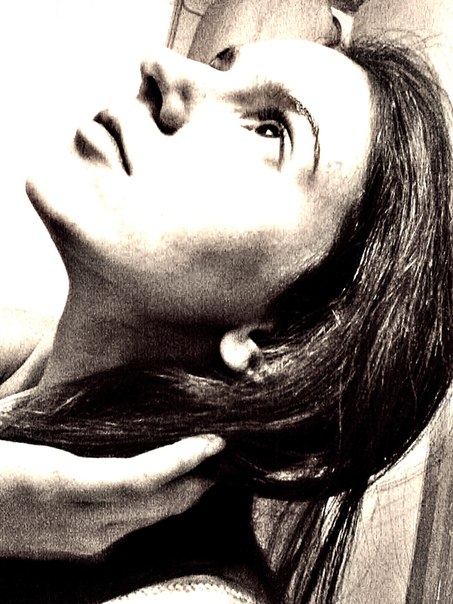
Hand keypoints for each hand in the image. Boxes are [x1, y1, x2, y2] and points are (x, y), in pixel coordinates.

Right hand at [0, 435, 223, 558]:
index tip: (215, 440)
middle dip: (198, 479)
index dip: (183, 461)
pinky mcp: (78, 547)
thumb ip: (56, 413)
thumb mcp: (20, 431)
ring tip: (206, 462)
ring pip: (151, 519)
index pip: (140, 480)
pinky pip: (134, 524)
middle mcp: (78, 522)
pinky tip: (171, 482)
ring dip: (184, 491)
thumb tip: (90, 372)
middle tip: (227, 448)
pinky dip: (161, 502)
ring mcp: (81, 541)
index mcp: (60, 484)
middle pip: (158, 505)